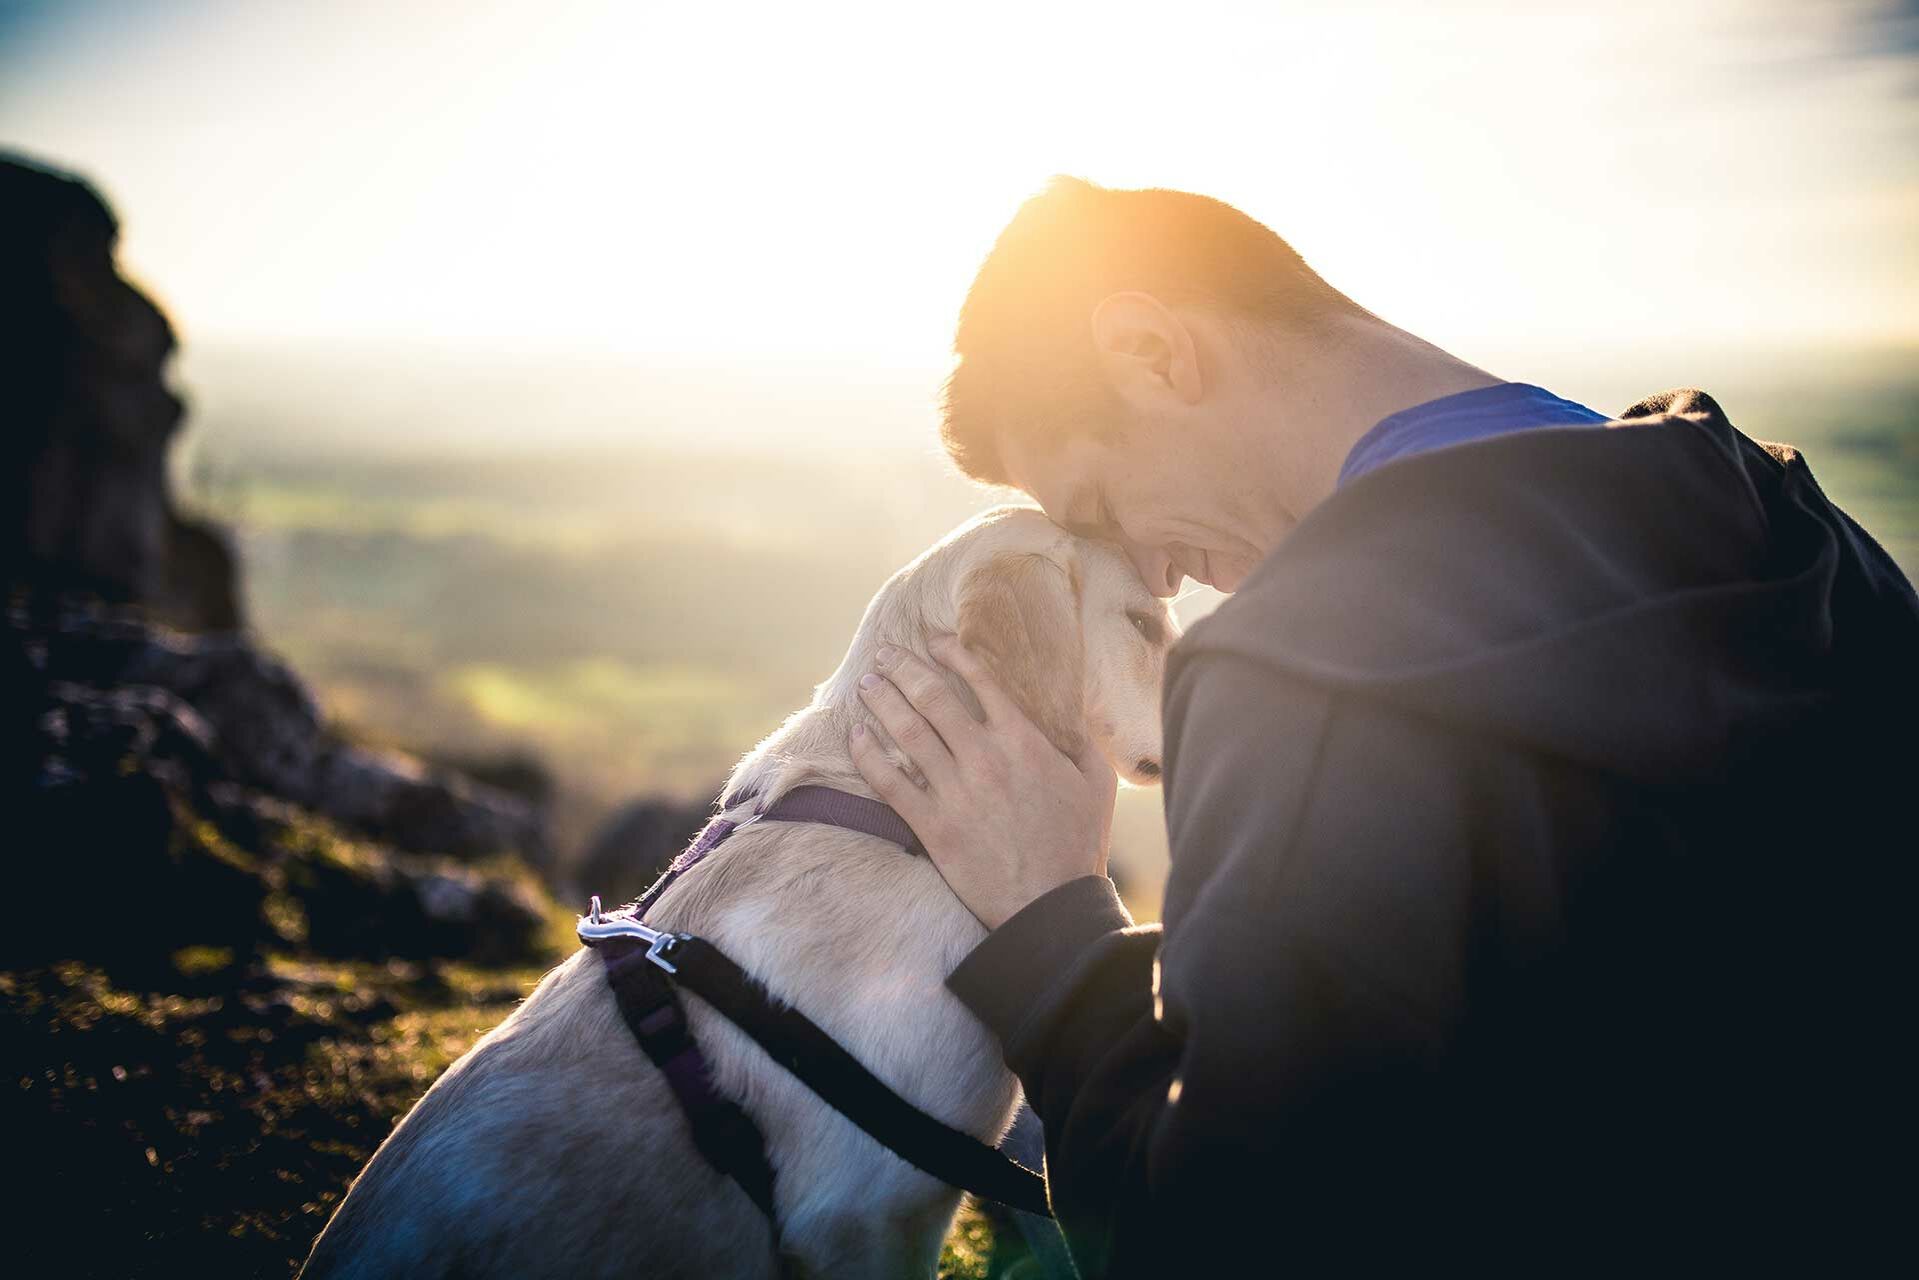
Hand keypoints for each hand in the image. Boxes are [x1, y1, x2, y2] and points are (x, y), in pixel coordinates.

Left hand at [848, 634, 1117, 929]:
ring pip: (907, 732)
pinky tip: (857, 737)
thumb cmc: (1078, 843)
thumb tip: (1068, 707)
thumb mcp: (1095, 782)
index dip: (952, 653)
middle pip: (932, 698)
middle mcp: (984, 757)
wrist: (1051, 905)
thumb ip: (1080, 739)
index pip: (980, 680)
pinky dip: (869, 756)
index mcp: (1023, 740)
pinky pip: (890, 783)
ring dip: (882, 702)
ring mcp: (954, 792)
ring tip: (866, 685)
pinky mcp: (933, 826)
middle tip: (885, 654)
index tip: (933, 640)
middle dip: (904, 669)